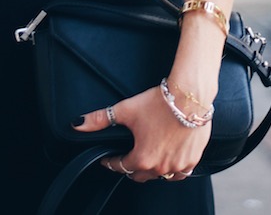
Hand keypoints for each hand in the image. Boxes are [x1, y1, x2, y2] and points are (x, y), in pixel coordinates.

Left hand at [73, 85, 210, 182]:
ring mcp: (178, 165)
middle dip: (131, 167)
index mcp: (141, 158)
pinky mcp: (192, 160)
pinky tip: (170, 160)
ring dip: (153, 169)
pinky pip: (181, 173)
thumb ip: (100, 119)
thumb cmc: (160, 102)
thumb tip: (78, 124)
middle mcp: (159, 166)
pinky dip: (174, 169)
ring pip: (161, 176)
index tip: (108, 159)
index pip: (120, 166)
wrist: (189, 96)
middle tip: (128, 157)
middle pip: (140, 175)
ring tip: (149, 158)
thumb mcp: (126, 109)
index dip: (112, 161)